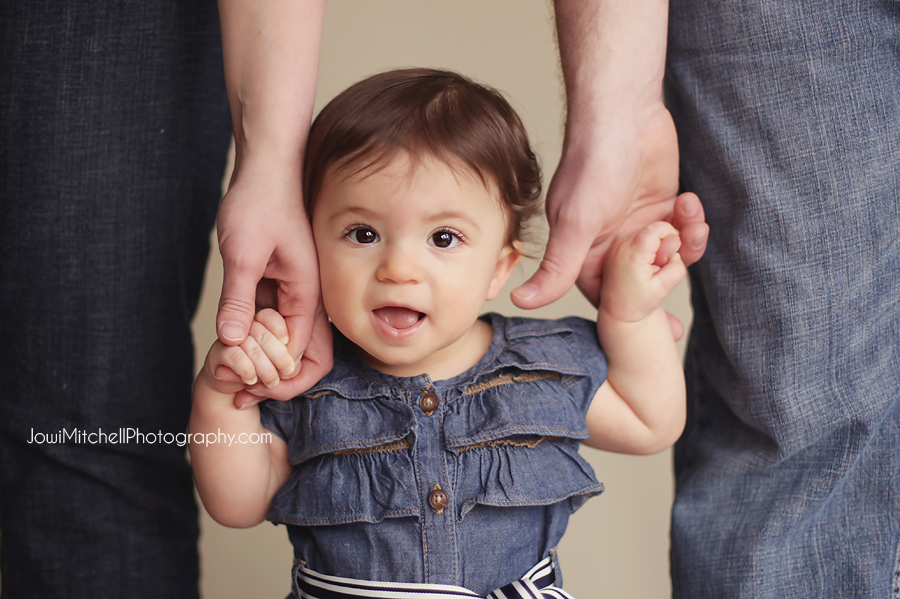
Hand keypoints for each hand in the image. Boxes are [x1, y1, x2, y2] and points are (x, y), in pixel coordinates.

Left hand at [214, 163, 332, 402]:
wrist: (267, 167)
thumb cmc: (259, 202)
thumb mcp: (243, 254)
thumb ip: (238, 299)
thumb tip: (231, 342)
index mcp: (307, 292)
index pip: (298, 352)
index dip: (271, 376)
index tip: (240, 389)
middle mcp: (307, 295)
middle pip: (299, 353)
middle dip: (270, 375)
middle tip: (236, 390)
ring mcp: (295, 289)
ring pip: (281, 338)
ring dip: (258, 356)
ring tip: (228, 371)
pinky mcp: (279, 281)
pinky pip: (269, 318)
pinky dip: (251, 334)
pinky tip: (230, 341)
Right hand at [511, 102, 707, 308]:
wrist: (625, 111)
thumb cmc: (593, 162)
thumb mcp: (575, 223)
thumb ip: (556, 268)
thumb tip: (519, 302)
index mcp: (583, 252)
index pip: (606, 295)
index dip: (629, 307)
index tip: (654, 319)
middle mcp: (610, 242)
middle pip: (643, 280)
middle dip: (665, 276)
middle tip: (674, 259)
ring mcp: (638, 225)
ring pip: (668, 258)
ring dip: (685, 247)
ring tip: (687, 225)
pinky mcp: (663, 206)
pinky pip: (683, 232)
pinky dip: (692, 225)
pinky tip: (688, 203)